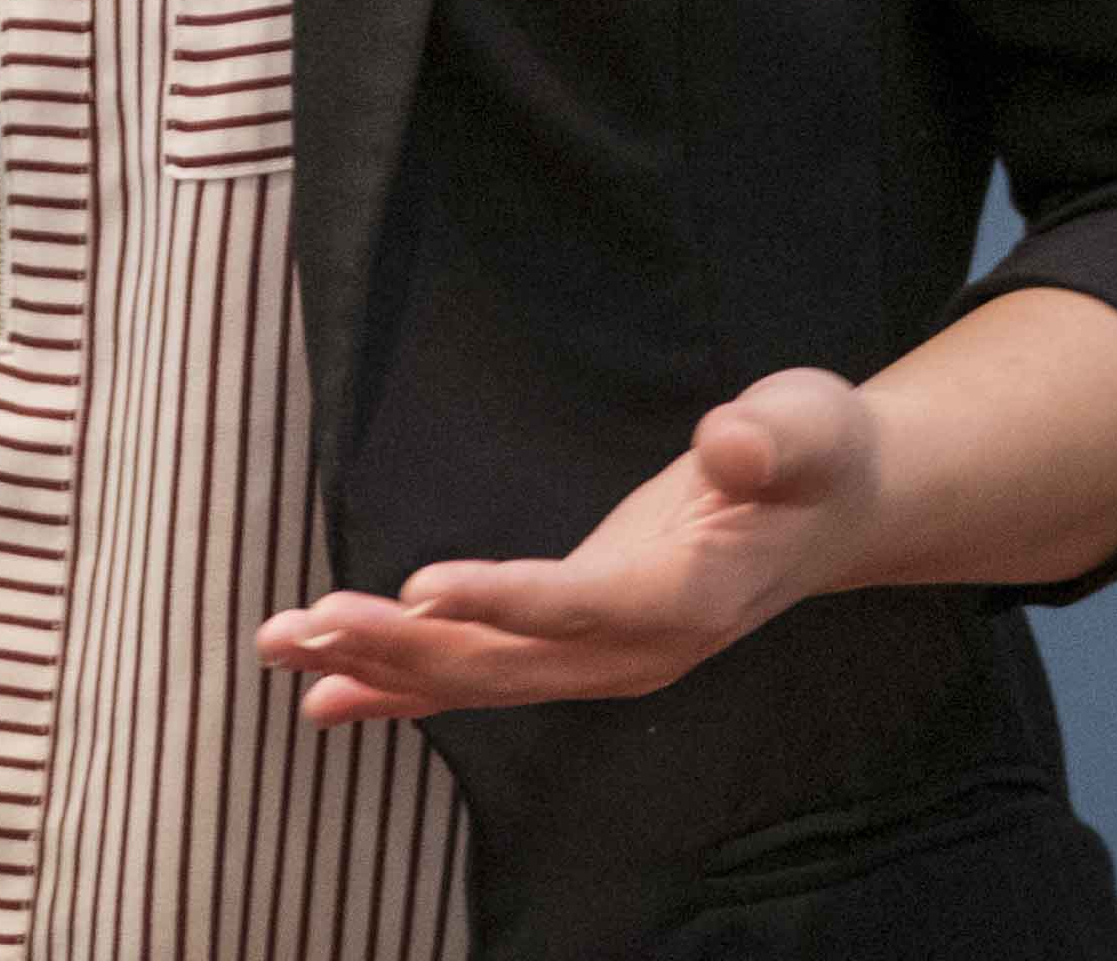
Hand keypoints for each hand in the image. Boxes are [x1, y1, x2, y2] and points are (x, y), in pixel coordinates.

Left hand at [254, 366, 879, 720]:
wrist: (832, 512)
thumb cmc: (815, 456)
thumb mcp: (811, 426)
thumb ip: (776, 439)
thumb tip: (733, 440)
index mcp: (692, 598)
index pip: (585, 607)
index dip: (506, 601)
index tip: (423, 588)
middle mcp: (638, 648)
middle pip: (509, 660)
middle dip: (403, 645)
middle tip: (309, 623)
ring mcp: (603, 658)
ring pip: (480, 676)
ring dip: (380, 663)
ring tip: (285, 646)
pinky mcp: (574, 646)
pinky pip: (480, 676)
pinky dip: (401, 685)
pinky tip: (326, 691)